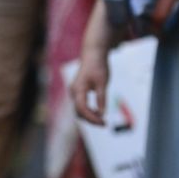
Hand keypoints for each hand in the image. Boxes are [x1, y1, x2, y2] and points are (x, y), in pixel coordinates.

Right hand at [70, 3, 113, 125]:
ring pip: (79, 110)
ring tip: (102, 119)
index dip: (92, 118)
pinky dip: (88, 111)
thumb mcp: (102, 82)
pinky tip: (98, 112)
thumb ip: (101, 98)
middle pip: (79, 112)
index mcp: (78, 88)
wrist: (93, 54)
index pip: (82, 109)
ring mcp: (74, 91)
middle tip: (104, 124)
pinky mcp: (78, 91)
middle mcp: (74, 91)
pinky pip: (81, 105)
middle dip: (91, 119)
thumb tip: (102, 114)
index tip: (103, 122)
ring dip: (89, 116)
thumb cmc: (98, 66)